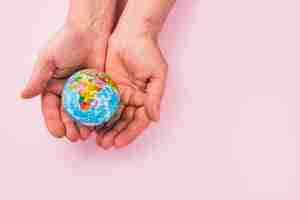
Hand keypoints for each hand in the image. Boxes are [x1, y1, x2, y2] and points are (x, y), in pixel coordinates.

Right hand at [21, 24, 108, 141]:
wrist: (90, 31)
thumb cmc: (66, 42)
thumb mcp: (48, 59)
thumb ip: (38, 79)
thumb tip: (23, 96)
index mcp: (52, 86)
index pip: (50, 108)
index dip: (53, 121)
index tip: (58, 133)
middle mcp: (67, 90)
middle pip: (67, 113)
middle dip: (69, 127)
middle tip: (74, 138)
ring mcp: (84, 91)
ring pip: (82, 112)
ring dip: (83, 125)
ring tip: (85, 136)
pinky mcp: (98, 88)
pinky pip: (97, 104)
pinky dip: (97, 115)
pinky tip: (99, 125)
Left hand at [96, 34, 167, 148]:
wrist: (131, 33)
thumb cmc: (148, 52)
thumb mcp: (157, 74)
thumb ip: (155, 97)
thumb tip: (155, 118)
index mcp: (145, 99)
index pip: (138, 121)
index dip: (129, 133)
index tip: (118, 143)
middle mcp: (132, 99)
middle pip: (123, 122)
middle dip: (114, 134)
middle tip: (104, 144)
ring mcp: (118, 94)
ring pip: (111, 116)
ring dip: (104, 128)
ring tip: (96, 139)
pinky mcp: (106, 86)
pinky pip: (100, 103)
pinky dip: (96, 114)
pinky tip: (89, 123)